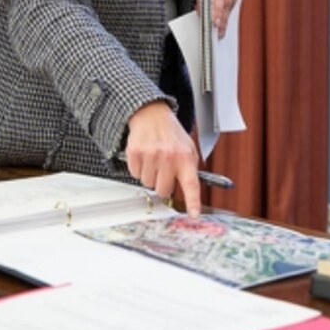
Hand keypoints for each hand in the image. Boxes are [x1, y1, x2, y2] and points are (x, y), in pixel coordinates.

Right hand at [125, 101, 202, 215]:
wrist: (152, 115)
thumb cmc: (171, 134)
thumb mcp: (188, 149)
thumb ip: (190, 170)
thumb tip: (191, 193)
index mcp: (186, 157)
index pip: (191, 184)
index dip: (193, 202)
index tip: (194, 214)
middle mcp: (169, 157)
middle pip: (163, 190)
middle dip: (163, 184)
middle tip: (164, 171)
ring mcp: (151, 155)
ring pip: (148, 184)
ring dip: (150, 175)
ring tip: (154, 160)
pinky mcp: (135, 153)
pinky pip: (135, 174)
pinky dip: (139, 168)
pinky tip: (145, 156)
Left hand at [196, 0, 241, 37]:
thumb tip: (201, 13)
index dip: (205, 4)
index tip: (205, 17)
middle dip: (218, 13)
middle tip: (216, 26)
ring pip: (228, 1)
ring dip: (224, 17)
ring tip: (220, 29)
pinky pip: (233, 2)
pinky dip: (228, 13)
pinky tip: (225, 22)